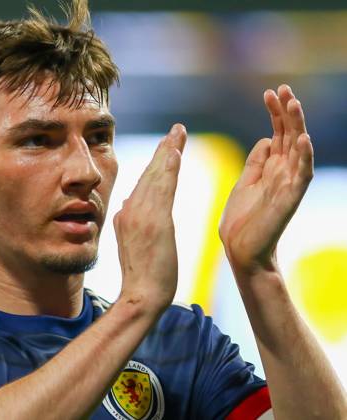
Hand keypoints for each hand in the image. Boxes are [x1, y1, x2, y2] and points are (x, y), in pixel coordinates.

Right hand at [114, 124, 186, 312]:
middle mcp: (128, 211)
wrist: (140, 297)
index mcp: (124, 216)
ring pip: (155, 176)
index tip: (166, 148)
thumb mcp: (131, 245)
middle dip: (162, 150)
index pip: (142, 184)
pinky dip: (168, 167)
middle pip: (148, 174)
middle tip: (175, 130)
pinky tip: (175, 152)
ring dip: (167, 151)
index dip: (155, 164)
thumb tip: (126, 206)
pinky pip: (162, 187)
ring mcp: (139, 215)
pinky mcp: (153, 221)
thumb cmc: (142, 278)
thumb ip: (129, 224)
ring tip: (178, 133)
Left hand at [219, 85, 313, 276]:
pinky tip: (303, 140)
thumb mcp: (245, 182)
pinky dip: (303, 157)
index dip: (275, 113)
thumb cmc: (242, 220)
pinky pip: (301, 176)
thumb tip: (266, 138)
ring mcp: (288, 185)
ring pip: (298, 150)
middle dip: (287, 112)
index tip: (269, 92)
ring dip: (297, 127)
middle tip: (283, 88)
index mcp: (270, 168)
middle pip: (289, 136)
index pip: (277, 133)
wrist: (240, 250)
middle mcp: (283, 173)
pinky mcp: (288, 200)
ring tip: (294, 104)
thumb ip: (256, 162)